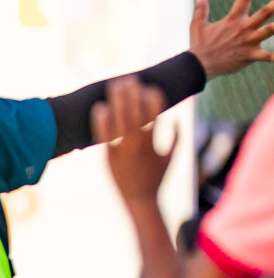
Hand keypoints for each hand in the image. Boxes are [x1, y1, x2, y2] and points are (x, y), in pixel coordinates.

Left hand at [92, 76, 172, 208]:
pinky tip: (100, 107)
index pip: (156, 116)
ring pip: (119, 122)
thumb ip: (176, 137)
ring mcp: (122, 151)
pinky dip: (102, 121)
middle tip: (129, 78)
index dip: (154, 99)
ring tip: (114, 85)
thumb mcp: (171, 158)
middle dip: (132, 95)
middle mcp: (138, 146)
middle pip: (135, 114)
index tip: (151, 86)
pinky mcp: (108, 157)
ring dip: (117, 102)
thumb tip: (178, 117)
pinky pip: (104, 136)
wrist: (139, 200)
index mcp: (154, 144)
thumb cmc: (157, 178)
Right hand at [190, 0, 273, 79]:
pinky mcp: (249, 56)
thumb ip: (201, 9)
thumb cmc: (199, 45)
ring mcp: (248, 42)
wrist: (199, 65)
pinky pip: (266, 56)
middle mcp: (243, 28)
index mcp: (233, 20)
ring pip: (269, 31)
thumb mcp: (197, 25)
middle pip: (264, 12)